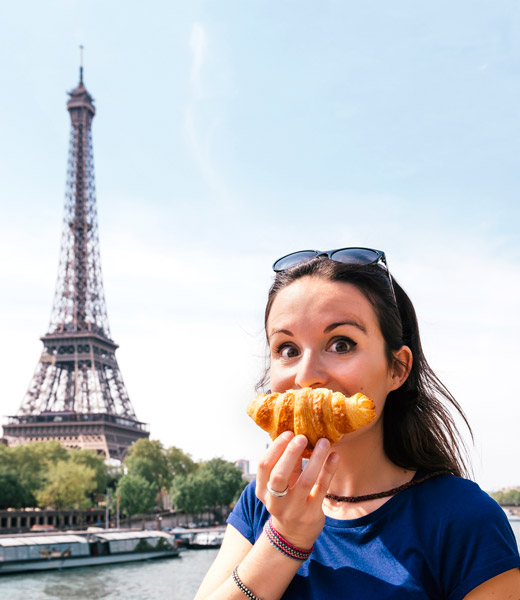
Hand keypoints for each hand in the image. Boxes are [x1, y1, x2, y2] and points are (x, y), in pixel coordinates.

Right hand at [256, 431, 338, 549]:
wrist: (292, 536)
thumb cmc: (286, 500)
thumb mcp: (279, 485)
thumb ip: (285, 464)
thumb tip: (296, 436)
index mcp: (263, 490)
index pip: (264, 466)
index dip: (276, 448)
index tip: (289, 433)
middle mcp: (275, 501)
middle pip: (279, 475)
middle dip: (291, 453)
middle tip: (302, 436)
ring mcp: (294, 509)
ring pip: (305, 481)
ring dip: (315, 459)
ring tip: (323, 442)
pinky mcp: (312, 513)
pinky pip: (322, 489)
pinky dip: (328, 470)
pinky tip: (335, 456)